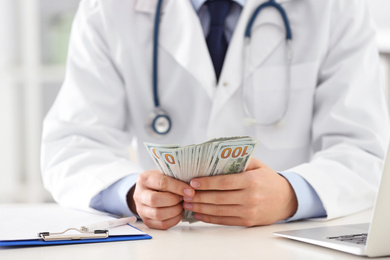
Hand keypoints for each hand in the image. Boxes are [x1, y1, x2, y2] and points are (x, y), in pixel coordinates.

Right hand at [129, 170, 194, 229]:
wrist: (149, 190)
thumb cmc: (161, 181)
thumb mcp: (165, 174)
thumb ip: (175, 178)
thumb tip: (193, 186)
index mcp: (144, 179)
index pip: (161, 183)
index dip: (178, 187)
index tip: (190, 191)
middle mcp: (139, 195)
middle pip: (155, 200)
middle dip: (174, 200)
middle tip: (185, 198)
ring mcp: (141, 209)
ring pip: (158, 214)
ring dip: (175, 211)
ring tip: (182, 205)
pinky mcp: (146, 221)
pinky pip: (161, 224)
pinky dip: (174, 220)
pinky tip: (179, 213)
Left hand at [182, 158, 297, 226]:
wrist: (286, 199)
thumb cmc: (268, 179)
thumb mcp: (257, 165)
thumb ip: (239, 161)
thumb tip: (215, 159)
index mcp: (252, 181)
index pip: (224, 183)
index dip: (207, 183)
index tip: (193, 182)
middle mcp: (250, 197)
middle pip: (219, 198)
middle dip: (199, 196)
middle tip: (185, 194)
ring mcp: (249, 211)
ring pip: (219, 211)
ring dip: (201, 208)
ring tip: (188, 203)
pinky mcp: (247, 222)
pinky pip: (225, 221)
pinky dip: (210, 218)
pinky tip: (199, 213)